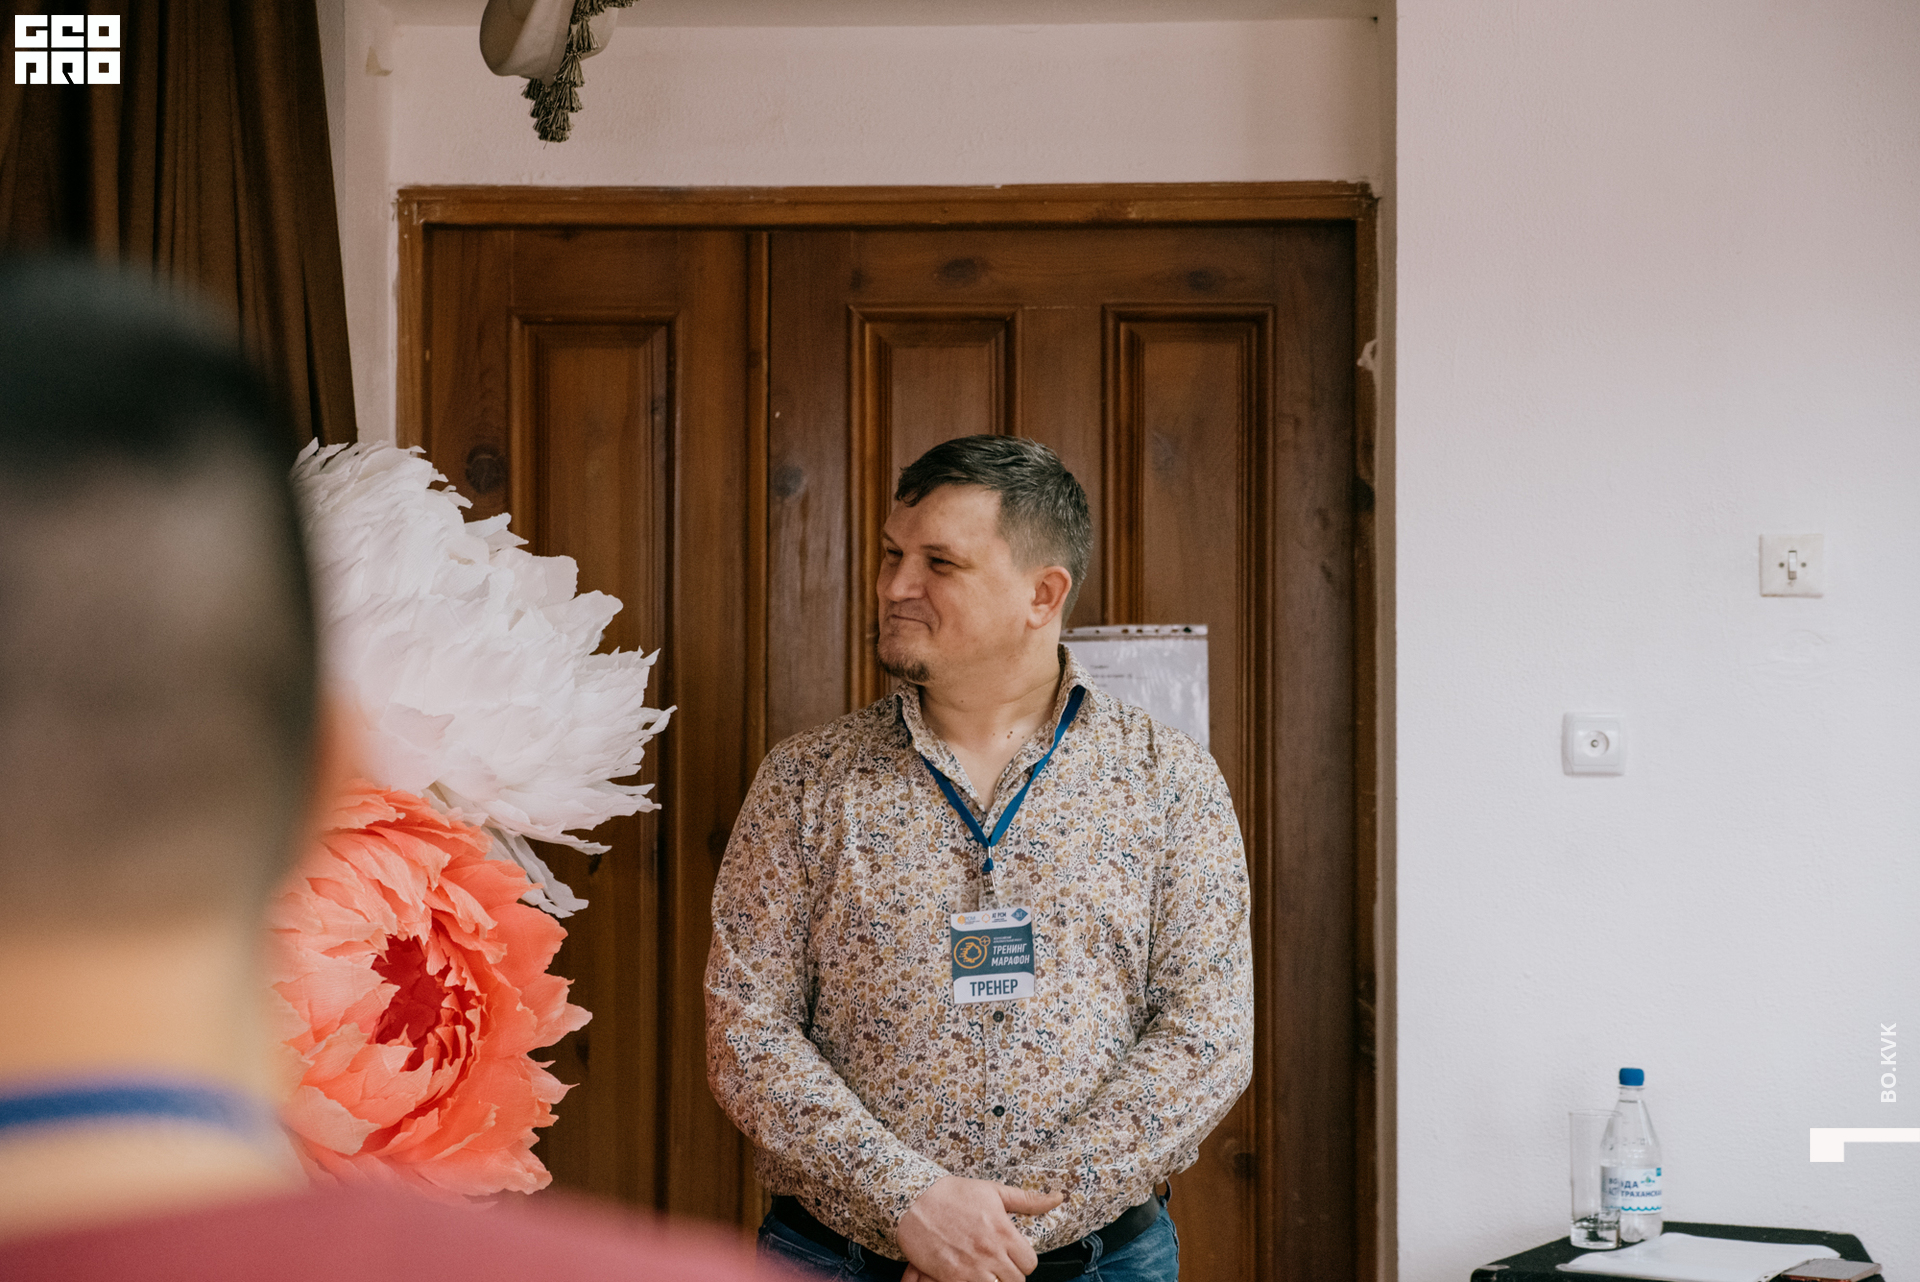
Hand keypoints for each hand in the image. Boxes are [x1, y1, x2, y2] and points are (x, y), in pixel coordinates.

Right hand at [897, 1175, 1063, 1280]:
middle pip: (1016, 1281)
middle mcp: (990, 1252)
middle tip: (998, 1265)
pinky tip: (968, 1276)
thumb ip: (1028, 1200)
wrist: (915, 1200)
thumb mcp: (994, 1191)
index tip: (1013, 1256)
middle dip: (1009, 1274)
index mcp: (1004, 1231)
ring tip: (984, 1271)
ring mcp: (971, 1268)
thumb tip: (1058, 1197)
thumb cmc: (954, 1193)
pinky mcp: (951, 1277)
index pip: (1030, 1264)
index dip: (1023, 1262)